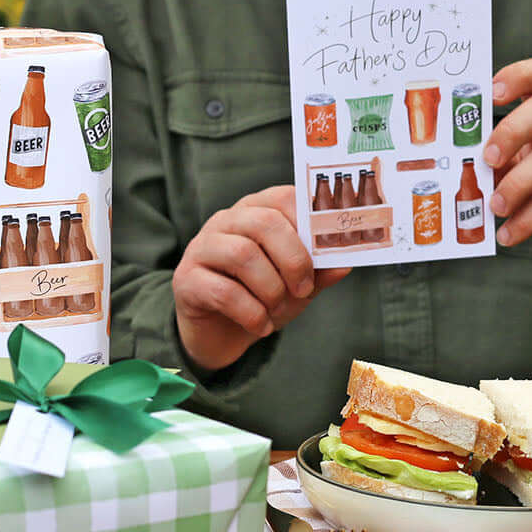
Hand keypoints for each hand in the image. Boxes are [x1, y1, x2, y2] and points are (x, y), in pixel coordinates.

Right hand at [172, 184, 351, 374]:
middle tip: (303, 289)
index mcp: (256, 210)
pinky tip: (260, 326)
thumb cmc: (262, 297)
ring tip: (277, 310)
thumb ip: (319, 271)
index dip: (310, 225)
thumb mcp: (298, 284)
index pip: (284, 198)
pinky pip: (223, 291)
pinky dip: (251, 313)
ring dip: (271, 289)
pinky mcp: (186, 279)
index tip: (327, 255)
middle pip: (263, 223)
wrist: (221, 333)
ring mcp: (202, 247)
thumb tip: (345, 263)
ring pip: (242, 255)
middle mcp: (226, 221)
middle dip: (293, 260)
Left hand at [482, 58, 531, 270]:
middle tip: (487, 159)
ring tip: (496, 206)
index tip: (489, 93)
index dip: (516, 76)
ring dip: (517, 182)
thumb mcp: (521, 171)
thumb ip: (500, 162)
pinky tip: (508, 234)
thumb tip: (462, 166)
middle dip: (511, 130)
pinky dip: (527, 219)